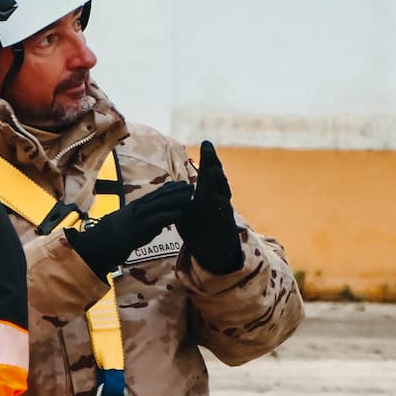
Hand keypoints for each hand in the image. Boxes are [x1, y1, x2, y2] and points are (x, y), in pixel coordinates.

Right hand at [65, 181, 191, 277]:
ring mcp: (138, 216)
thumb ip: (147, 228)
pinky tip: (182, 214)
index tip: (178, 184)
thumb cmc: (111, 240)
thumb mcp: (132, 231)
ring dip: (177, 199)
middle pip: (159, 196)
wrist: (99, 245)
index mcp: (133, 208)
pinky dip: (172, 215)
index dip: (167, 190)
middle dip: (175, 191)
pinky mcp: (141, 226)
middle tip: (189, 185)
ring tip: (190, 195)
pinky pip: (159, 219)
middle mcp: (136, 208)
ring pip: (161, 204)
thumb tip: (161, 226)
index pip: (152, 196)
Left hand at [178, 141, 243, 274]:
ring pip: (222, 193)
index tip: (205, 142)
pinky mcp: (226, 226)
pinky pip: (224, 215)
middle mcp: (217, 200)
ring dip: (218, 181)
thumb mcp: (185, 214)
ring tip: (213, 168)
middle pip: (216, 178)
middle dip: (213, 163)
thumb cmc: (198, 231)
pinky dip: (221, 207)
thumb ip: (180, 200)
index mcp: (207, 196)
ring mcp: (222, 212)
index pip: (207, 174)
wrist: (211, 253)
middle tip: (209, 147)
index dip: (208, 159)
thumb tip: (170, 187)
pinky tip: (218, 199)